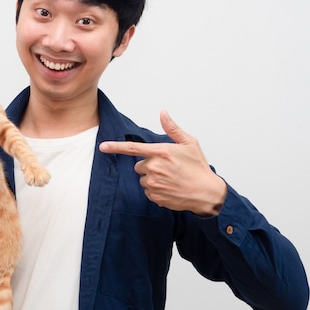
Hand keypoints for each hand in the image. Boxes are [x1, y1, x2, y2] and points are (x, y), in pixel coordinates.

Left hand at [99, 111, 226, 215]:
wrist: (207, 193)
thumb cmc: (198, 167)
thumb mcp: (189, 143)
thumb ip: (172, 128)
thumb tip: (163, 113)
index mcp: (161, 152)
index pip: (132, 148)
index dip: (115, 147)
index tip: (102, 146)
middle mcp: (154, 168)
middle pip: (139, 165)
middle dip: (148, 165)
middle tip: (167, 167)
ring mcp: (154, 183)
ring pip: (143, 179)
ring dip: (152, 178)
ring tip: (170, 178)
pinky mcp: (155, 196)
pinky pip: (148, 191)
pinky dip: (156, 190)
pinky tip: (169, 188)